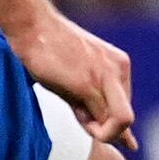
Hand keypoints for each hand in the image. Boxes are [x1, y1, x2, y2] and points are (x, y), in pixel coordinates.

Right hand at [10, 10, 134, 150]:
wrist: (32, 27)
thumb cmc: (47, 50)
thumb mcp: (75, 76)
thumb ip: (88, 101)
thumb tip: (98, 128)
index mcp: (118, 64)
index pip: (123, 105)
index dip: (108, 122)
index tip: (93, 125)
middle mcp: (118, 69)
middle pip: (126, 116)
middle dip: (109, 131)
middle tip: (85, 125)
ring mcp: (106, 77)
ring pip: (121, 121)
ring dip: (102, 132)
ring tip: (79, 118)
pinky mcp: (88, 85)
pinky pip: (106, 120)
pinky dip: (95, 130)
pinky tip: (78, 117)